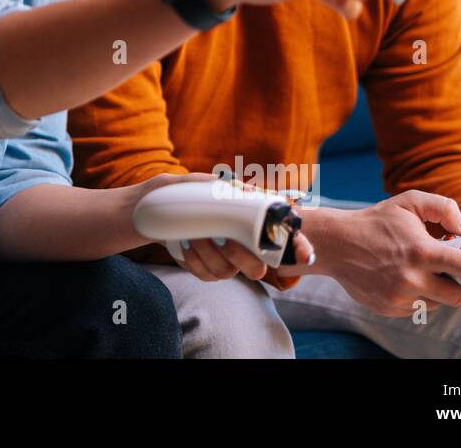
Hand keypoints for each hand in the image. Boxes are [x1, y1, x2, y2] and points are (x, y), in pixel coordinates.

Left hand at [136, 173, 314, 281]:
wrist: (155, 209)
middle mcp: (245, 251)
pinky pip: (204, 274)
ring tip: (194, 233)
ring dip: (208, 254)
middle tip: (222, 239)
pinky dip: (193, 260)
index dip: (300, 249)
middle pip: (255, 268)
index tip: (305, 255)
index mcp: (254, 228)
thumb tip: (244, 191)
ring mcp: (226, 264)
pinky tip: (183, 242)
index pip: (288, 242)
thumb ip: (228, 188)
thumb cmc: (187, 193)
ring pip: (225, 272)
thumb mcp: (206, 185)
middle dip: (239, 256)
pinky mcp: (206, 270)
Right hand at [308, 190, 460, 317]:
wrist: (334, 243)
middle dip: (460, 286)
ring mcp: (399, 296)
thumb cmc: (375, 221)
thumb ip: (443, 207)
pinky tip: (400, 278)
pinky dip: (416, 296)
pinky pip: (417, 308)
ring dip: (436, 290)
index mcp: (422, 251)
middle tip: (449, 272)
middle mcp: (412, 278)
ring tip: (417, 271)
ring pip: (438, 303)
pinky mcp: (389, 308)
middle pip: (457, 296)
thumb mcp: (408, 202)